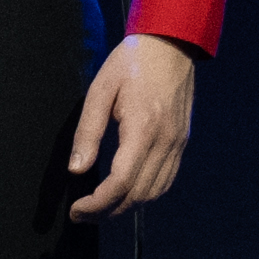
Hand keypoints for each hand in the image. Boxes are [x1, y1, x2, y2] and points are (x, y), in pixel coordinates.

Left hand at [68, 30, 200, 215]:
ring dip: (127, 207)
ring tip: (101, 207)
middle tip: (82, 214)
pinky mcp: (181, 141)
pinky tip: (126, 192)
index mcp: (142, 128)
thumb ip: (87, 132)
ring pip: (154, 193)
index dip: (96, 204)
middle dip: (107, 212)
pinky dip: (145, 194)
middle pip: (137, 195)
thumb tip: (77, 170)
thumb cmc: (131, 62)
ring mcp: (177, 143)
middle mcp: (165, 141)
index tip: (76, 210)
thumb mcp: (100, 90)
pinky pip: (166, 180)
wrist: (171, 43)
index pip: (120, 183)